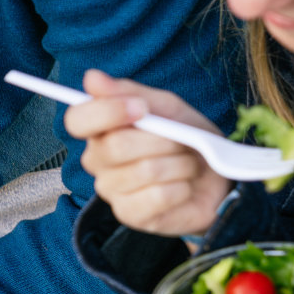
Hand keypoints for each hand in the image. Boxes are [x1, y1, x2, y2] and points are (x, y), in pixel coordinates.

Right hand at [64, 69, 234, 236]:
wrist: (215, 178)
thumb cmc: (186, 140)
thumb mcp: (166, 107)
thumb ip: (130, 92)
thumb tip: (91, 78)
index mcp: (100, 130)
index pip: (78, 120)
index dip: (108, 112)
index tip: (142, 108)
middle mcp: (97, 161)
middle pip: (116, 146)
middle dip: (161, 140)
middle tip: (181, 141)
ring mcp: (110, 191)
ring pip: (144, 170)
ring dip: (179, 164)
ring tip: (187, 164)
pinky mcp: (129, 215)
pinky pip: (157, 196)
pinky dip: (181, 188)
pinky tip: (184, 187)